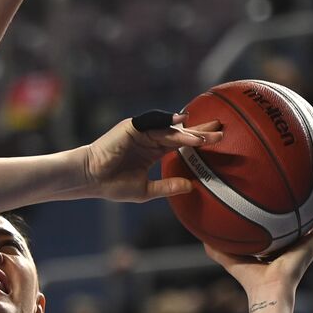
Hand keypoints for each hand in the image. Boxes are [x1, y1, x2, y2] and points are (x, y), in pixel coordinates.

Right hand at [82, 113, 221, 201]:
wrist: (90, 178)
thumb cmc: (112, 185)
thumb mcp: (145, 190)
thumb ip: (167, 186)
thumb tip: (191, 186)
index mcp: (153, 151)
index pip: (181, 144)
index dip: (198, 141)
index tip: (218, 141)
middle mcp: (149, 138)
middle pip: (180, 133)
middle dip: (201, 132)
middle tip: (222, 130)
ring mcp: (141, 131)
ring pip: (170, 130)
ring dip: (189, 133)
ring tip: (208, 137)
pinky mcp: (131, 127)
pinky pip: (154, 124)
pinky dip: (168, 124)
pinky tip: (182, 122)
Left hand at [205, 173, 312, 294]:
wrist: (265, 289)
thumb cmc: (248, 278)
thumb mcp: (229, 254)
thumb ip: (215, 244)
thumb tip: (197, 232)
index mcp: (283, 241)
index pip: (290, 218)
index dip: (293, 203)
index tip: (292, 185)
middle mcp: (299, 239)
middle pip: (312, 212)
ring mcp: (310, 241)